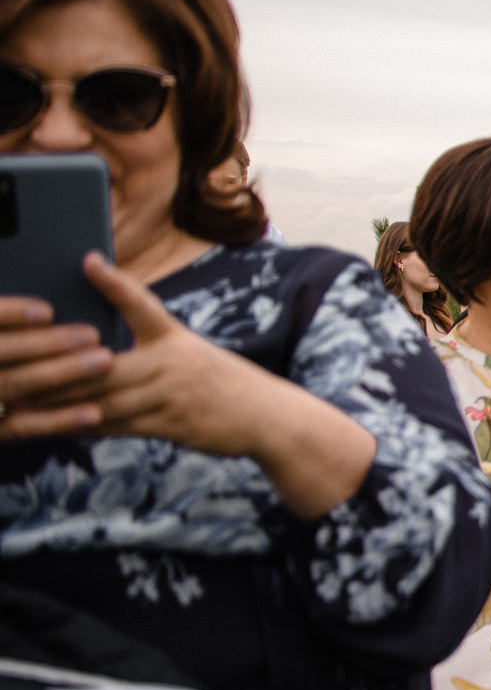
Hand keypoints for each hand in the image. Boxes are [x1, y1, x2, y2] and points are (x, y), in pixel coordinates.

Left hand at [6, 258, 284, 452]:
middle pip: (104, 365)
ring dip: (61, 403)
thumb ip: (150, 349)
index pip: (142, 304)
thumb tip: (98, 352)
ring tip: (23, 400)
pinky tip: (57, 426)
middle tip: (18, 364)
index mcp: (176, 338)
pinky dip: (85, 427)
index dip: (114, 283)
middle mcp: (174, 362)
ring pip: (105, 399)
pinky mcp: (173, 425)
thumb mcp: (192, 354)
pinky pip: (119, 427)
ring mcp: (173, 396)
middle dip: (58, 369)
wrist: (267, 417)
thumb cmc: (222, 384)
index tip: (88, 261)